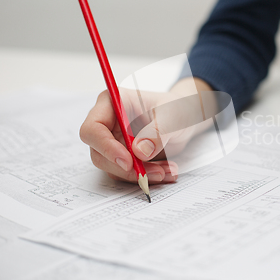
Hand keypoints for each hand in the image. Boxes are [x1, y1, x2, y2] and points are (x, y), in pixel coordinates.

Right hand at [80, 78, 213, 183]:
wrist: (186, 116)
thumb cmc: (177, 106)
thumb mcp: (173, 115)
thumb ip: (157, 131)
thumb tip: (138, 152)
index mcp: (112, 102)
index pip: (92, 128)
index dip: (106, 147)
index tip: (128, 161)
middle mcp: (108, 122)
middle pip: (99, 153)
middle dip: (127, 168)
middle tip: (155, 172)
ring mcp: (114, 140)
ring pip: (114, 167)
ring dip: (140, 174)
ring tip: (168, 170)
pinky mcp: (124, 155)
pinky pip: (128, 173)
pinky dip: (147, 176)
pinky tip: (167, 171)